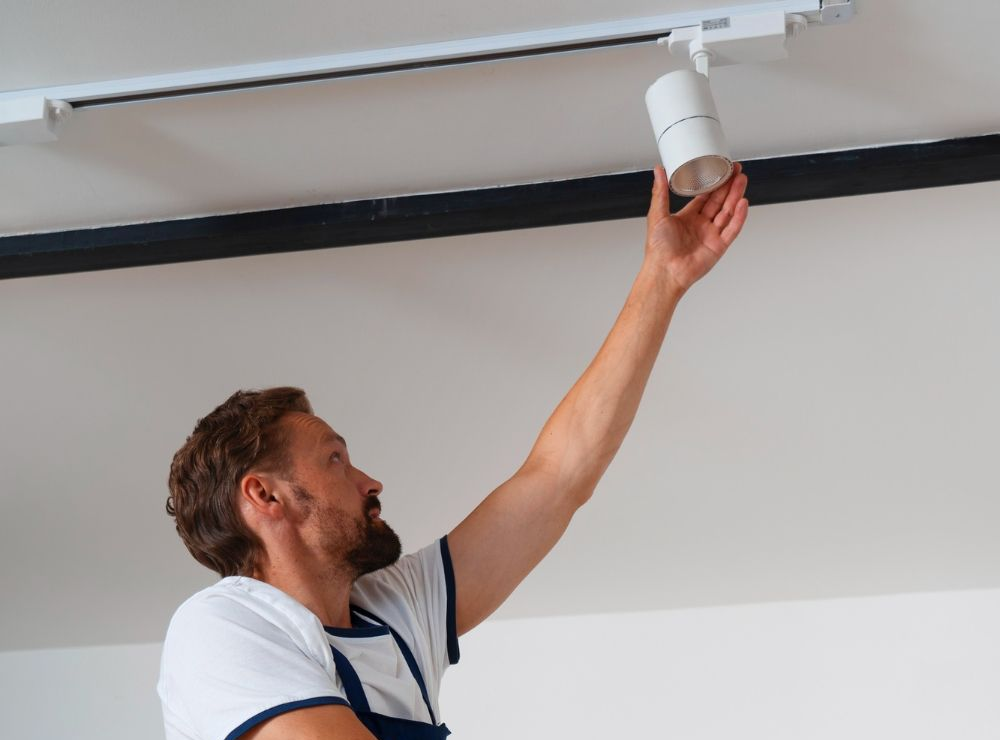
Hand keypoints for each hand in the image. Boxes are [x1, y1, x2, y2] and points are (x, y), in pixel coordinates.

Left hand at [644, 162, 748, 292]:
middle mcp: (701, 226)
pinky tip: (742, 203)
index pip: (705, 197)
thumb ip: (660, 192)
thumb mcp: (657, 214)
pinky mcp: (718, 246)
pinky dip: (738, 217)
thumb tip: (658, 171)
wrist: (664, 271)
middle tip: (736, 170)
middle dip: (728, 185)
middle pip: (719, 202)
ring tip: (741, 180)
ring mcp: (711, 236)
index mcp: (687, 218)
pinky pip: (732, 229)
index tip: (720, 169)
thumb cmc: (658, 249)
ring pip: (728, 212)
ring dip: (735, 196)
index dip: (714, 183)